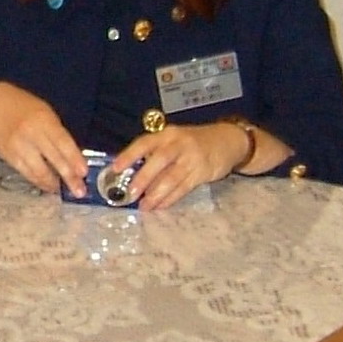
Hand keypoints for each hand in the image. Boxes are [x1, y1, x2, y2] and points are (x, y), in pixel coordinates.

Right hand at [0, 82, 86, 196]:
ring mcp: (17, 147)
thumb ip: (58, 134)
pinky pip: (27, 174)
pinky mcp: (8, 157)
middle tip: (80, 191)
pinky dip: (39, 182)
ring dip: (53, 183)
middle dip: (68, 177)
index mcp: (44, 120)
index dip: (74, 158)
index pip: (62, 141)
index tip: (83, 172)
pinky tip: (48, 186)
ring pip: (38, 171)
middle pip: (52, 159)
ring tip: (64, 190)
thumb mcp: (46, 114)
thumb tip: (74, 159)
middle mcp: (30, 133)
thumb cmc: (26, 110)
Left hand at [109, 121, 255, 210]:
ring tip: (145, 206)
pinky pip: (184, 187)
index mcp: (167, 135)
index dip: (129, 155)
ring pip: (171, 177)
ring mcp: (192, 158)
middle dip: (143, 178)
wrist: (227, 140)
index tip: (115, 168)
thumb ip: (155, 154)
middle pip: (159, 161)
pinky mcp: (202, 172)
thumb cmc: (193, 143)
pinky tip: (161, 205)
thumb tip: (131, 175)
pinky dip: (171, 198)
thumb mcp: (174, 140)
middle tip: (130, 193)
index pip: (144, 143)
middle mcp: (178, 144)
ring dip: (156, 193)